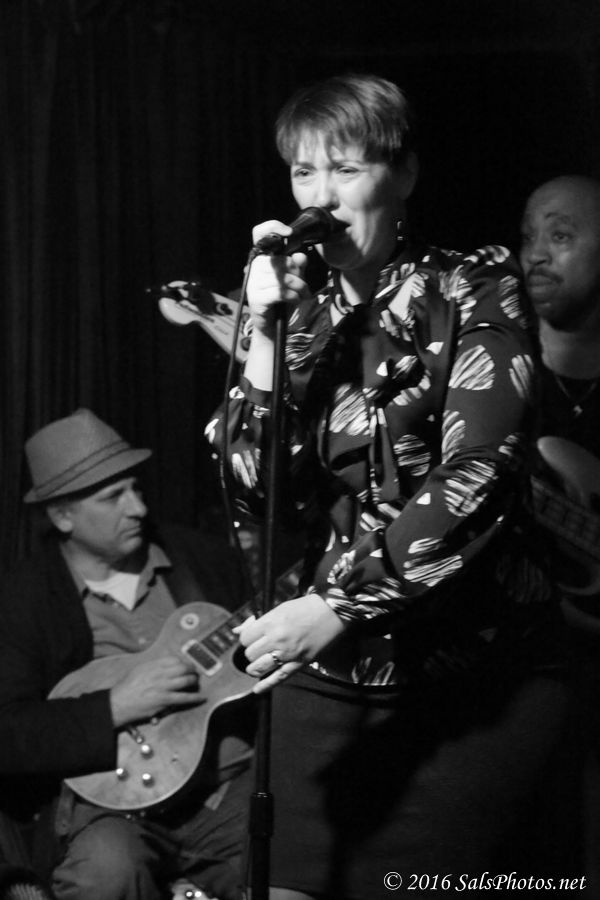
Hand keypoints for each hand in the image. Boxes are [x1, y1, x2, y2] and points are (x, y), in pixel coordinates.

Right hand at [110, 656, 202, 727]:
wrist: (118, 703)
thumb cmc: (126, 687)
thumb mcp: (138, 670)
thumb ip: (153, 666)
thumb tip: (165, 665)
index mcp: (153, 665)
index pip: (174, 659)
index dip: (183, 662)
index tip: (186, 665)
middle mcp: (160, 674)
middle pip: (183, 668)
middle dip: (192, 670)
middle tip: (195, 672)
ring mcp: (163, 687)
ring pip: (186, 681)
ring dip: (194, 681)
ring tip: (196, 682)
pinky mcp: (165, 700)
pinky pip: (184, 698)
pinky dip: (195, 698)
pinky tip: (201, 697)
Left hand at [235, 594, 346, 692]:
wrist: (333, 611)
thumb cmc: (306, 607)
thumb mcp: (279, 608)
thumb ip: (258, 621)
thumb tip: (237, 630)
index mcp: (270, 622)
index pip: (245, 638)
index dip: (246, 639)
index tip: (252, 638)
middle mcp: (276, 638)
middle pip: (250, 654)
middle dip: (251, 652)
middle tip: (258, 649)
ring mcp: (288, 653)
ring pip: (259, 667)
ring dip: (255, 668)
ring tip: (257, 665)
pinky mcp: (300, 662)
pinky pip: (279, 677)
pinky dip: (266, 685)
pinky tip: (258, 689)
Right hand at [247, 220, 311, 334]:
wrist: (271, 325)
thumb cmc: (281, 299)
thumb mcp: (294, 279)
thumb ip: (298, 266)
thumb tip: (301, 256)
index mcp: (262, 258)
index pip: (259, 233)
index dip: (272, 227)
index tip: (289, 233)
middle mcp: (254, 267)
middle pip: (282, 260)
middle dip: (298, 274)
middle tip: (304, 286)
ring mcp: (253, 283)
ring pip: (283, 278)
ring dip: (299, 288)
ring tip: (302, 295)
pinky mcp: (256, 298)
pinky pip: (281, 292)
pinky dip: (293, 297)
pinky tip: (294, 300)